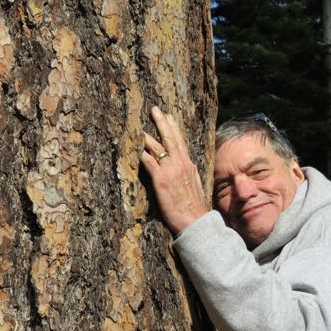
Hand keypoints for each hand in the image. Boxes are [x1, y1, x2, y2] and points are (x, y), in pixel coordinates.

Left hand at [140, 106, 207, 233]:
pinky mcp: (160, 180)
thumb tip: (188, 167)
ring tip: (138, 127)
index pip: (180, 141)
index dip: (173, 128)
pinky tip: (134, 149)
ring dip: (147, 136)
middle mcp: (181, 164)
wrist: (195, 221)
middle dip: (162, 122)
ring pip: (157, 147)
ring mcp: (170, 171)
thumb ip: (190, 174)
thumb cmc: (194, 207)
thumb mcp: (196, 185)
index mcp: (189, 165)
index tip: (169, 116)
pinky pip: (149, 162)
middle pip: (170, 138)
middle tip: (155, 109)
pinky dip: (141, 154)